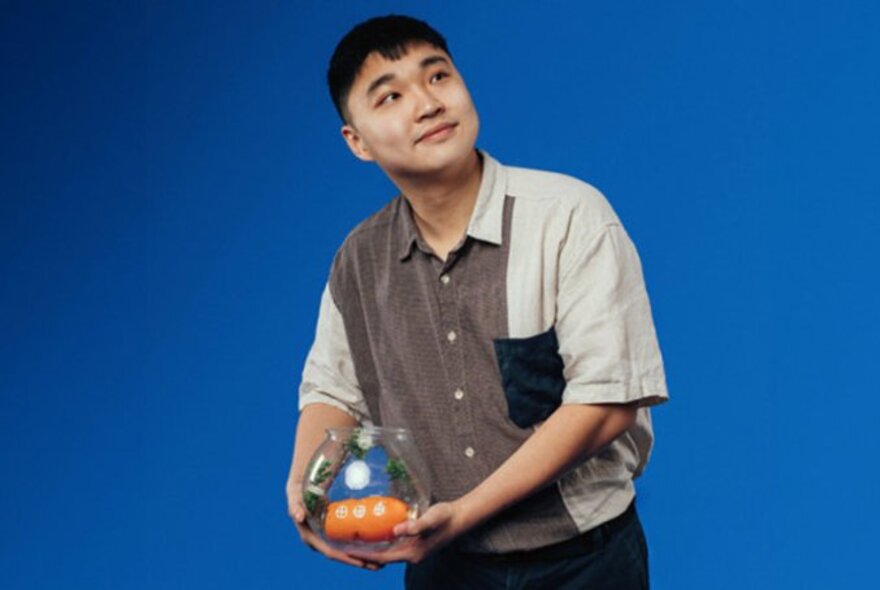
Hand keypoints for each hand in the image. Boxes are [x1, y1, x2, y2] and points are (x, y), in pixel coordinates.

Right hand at [286, 480, 383, 570]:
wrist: (301, 487)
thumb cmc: (298, 492)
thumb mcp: (294, 496)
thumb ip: (294, 505)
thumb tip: (298, 517)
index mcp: (310, 539)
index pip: (332, 553)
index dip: (347, 559)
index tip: (362, 562)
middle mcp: (319, 542)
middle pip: (343, 556)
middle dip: (360, 562)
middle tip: (379, 565)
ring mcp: (327, 538)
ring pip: (347, 551)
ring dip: (363, 557)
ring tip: (382, 561)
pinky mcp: (334, 532)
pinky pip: (348, 542)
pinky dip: (361, 546)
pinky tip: (376, 545)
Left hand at [348, 501, 469, 564]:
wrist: (460, 517)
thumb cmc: (446, 517)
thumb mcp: (431, 519)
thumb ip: (415, 526)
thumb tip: (396, 530)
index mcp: (413, 553)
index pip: (383, 558)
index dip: (365, 555)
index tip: (348, 551)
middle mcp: (411, 555)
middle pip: (382, 558)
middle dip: (365, 555)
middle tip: (346, 547)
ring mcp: (414, 551)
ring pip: (387, 553)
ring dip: (372, 549)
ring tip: (355, 542)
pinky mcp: (415, 544)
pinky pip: (394, 546)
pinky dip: (382, 543)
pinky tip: (374, 533)